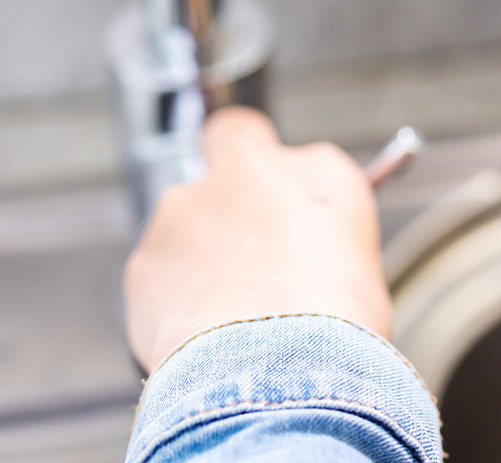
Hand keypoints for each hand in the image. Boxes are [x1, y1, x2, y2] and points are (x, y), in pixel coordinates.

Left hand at [123, 108, 391, 372]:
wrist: (279, 366)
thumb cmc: (338, 323)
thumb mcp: (355, 259)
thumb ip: (316, 223)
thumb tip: (298, 230)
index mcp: (318, 170)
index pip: (269, 135)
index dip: (257, 162)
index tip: (263, 190)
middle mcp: (246, 172)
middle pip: (221, 167)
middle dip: (223, 195)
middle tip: (240, 247)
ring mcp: (185, 209)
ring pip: (184, 222)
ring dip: (197, 251)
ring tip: (226, 310)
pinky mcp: (145, 257)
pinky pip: (158, 271)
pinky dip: (171, 293)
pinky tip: (200, 328)